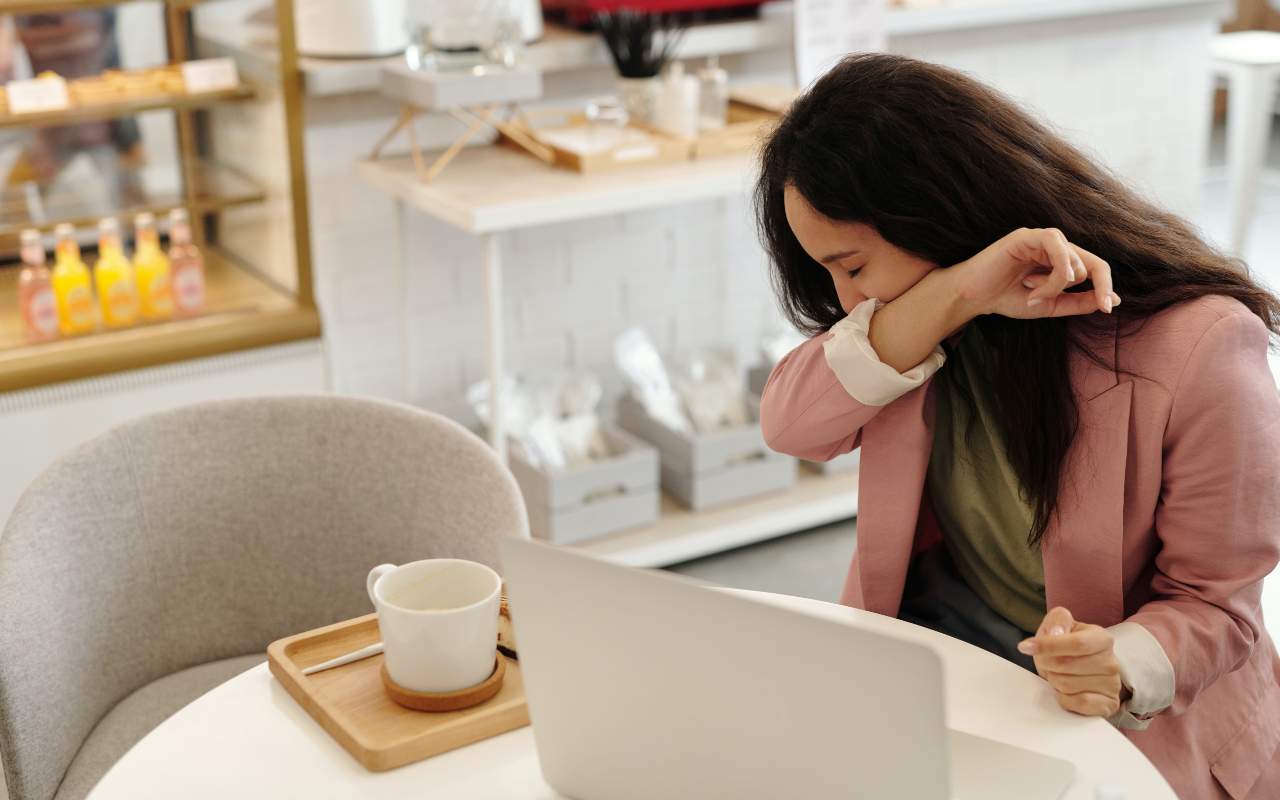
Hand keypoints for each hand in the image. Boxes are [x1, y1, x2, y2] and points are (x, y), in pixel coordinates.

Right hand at [947, 228, 1118, 320]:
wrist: (974, 297)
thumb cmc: (1007, 299)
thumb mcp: (1050, 306)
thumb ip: (1079, 302)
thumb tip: (1114, 300)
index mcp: (1061, 260)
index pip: (1096, 268)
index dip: (1105, 287)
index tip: (1106, 309)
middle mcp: (1055, 246)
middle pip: (1089, 264)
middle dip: (1076, 289)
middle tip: (1046, 300)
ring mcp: (1041, 238)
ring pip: (1073, 261)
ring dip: (1056, 284)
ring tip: (1030, 291)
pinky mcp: (1028, 236)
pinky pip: (1057, 248)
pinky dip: (1053, 271)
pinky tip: (1032, 283)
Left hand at [1018, 606, 1127, 717]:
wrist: (1077, 672)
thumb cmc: (1064, 648)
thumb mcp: (1058, 626)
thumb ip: (1057, 621)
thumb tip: (1055, 634)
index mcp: (1102, 638)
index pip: (1077, 643)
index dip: (1048, 646)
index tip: (1025, 647)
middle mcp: (1112, 661)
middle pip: (1066, 665)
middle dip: (1047, 664)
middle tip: (1049, 663)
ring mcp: (1112, 685)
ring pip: (1067, 685)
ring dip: (1055, 681)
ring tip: (1060, 676)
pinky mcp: (1108, 704)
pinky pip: (1078, 703)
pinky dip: (1064, 698)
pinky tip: (1067, 691)